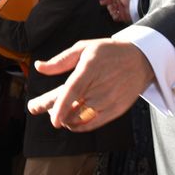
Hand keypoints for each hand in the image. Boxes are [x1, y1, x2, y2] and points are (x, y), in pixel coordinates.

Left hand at [27, 38, 154, 130]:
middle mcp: (100, 87)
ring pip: (80, 118)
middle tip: (34, 107)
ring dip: (64, 118)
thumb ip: (60, 60)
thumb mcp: (84, 48)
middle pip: (73, 106)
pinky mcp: (116, 110)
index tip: (50, 117)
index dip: (61, 106)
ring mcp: (109, 101)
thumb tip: (39, 67)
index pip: (72, 90)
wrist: (140, 59)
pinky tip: (68, 121)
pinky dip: (78, 126)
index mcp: (90, 68)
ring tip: (54, 110)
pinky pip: (93, 124)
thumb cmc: (108, 52)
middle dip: (52, 111)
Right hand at [99, 0, 132, 22]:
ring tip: (116, 10)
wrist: (135, 8)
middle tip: (112, 6)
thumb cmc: (131, 0)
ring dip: (112, 11)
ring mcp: (120, 11)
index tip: (101, 2)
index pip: (110, 0)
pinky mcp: (121, 17)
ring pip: (111, 12)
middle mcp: (119, 5)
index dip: (105, 0)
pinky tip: (117, 14)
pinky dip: (115, 16)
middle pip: (109, 6)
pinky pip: (114, 18)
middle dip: (110, 6)